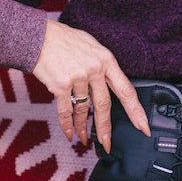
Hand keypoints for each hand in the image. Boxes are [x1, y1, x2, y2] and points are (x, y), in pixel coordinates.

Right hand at [32, 18, 149, 152]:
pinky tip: (69, 133)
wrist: (38, 36)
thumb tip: (108, 84)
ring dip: (82, 127)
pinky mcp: (61, 85)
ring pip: (83, 110)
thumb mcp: (91, 47)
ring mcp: (78, 77)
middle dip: (105, 129)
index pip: (126, 90)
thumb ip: (101, 65)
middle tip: (107, 144)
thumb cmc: (63, 40)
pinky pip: (66, 111)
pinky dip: (67, 125)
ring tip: (82, 138)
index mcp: (106, 60)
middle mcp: (95, 69)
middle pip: (104, 106)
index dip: (136, 111)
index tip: (143, 126)